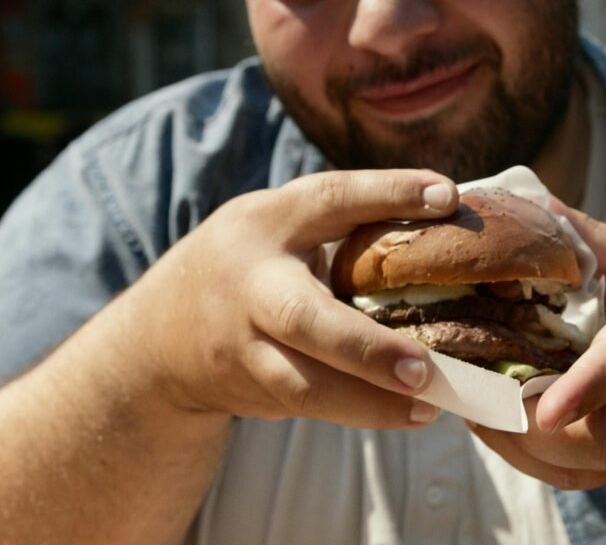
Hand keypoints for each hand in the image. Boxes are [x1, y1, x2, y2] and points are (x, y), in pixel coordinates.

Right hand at [117, 170, 457, 427]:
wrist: (160, 338)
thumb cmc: (251, 266)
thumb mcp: (280, 227)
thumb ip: (345, 221)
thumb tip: (445, 208)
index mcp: (266, 223)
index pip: (328, 199)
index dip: (386, 193)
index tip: (446, 196)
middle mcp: (252, 284)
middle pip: (303, 318)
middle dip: (365, 347)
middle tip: (425, 368)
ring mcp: (244, 345)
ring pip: (304, 384)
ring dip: (369, 401)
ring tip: (430, 405)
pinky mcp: (251, 389)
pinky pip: (310, 404)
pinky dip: (360, 412)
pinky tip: (406, 413)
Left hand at [468, 203, 605, 488]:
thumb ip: (590, 243)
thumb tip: (529, 202)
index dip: (585, 388)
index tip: (545, 409)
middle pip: (595, 434)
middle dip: (523, 419)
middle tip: (465, 383)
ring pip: (572, 467)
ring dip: (511, 439)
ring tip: (465, 400)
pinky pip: (568, 480)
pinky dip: (522, 456)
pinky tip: (490, 422)